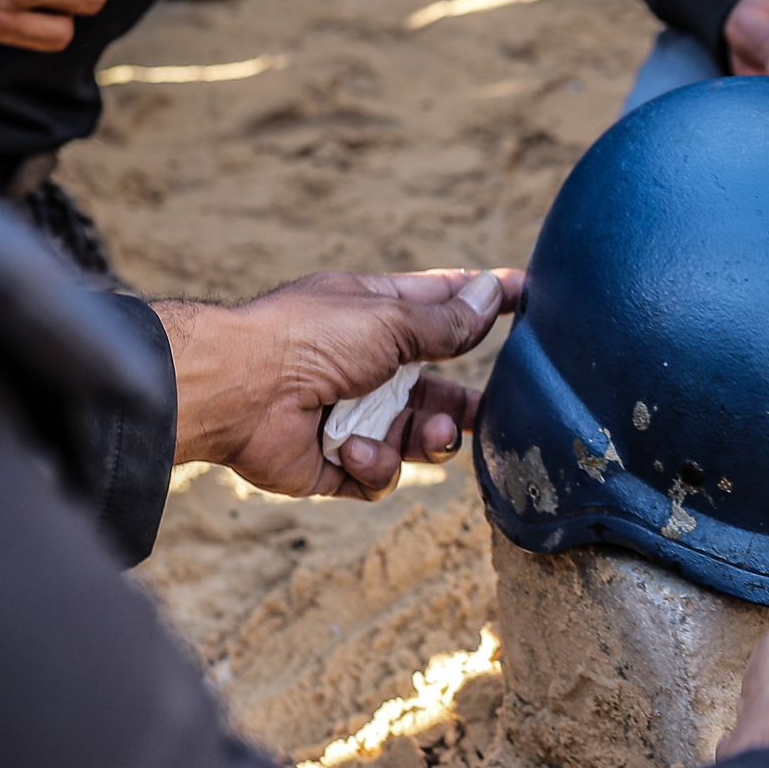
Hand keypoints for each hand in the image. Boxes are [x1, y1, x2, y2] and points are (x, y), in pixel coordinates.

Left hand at [158, 268, 523, 501]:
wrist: (237, 392)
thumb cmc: (307, 338)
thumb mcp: (388, 320)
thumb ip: (445, 322)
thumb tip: (490, 293)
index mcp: (377, 317)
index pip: (444, 306)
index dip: (485, 303)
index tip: (531, 300)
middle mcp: (367, 367)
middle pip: (438, 391)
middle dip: (466, 405)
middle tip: (498, 413)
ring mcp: (353, 418)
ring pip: (418, 440)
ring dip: (432, 440)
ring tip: (431, 436)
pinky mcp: (336, 464)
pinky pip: (380, 474)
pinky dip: (374, 465)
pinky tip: (351, 450)